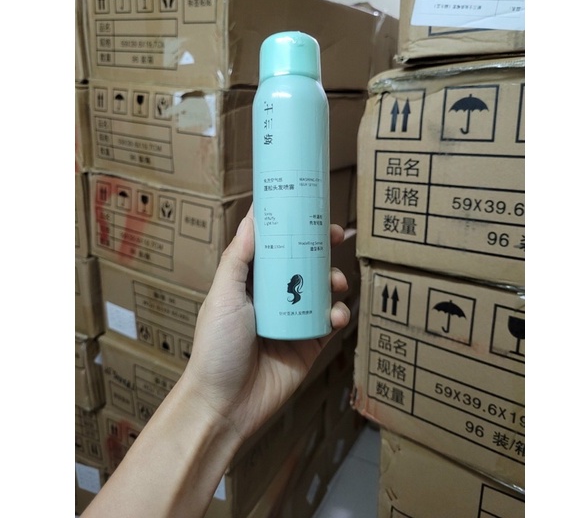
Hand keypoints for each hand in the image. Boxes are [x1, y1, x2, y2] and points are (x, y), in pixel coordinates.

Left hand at [183, 203, 350, 443]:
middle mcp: (273, 298)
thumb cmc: (216, 347)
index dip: (293, 228)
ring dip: (334, 280)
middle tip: (337, 236)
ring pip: (321, 291)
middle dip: (322, 250)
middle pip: (303, 265)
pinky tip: (337, 315)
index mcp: (251, 283)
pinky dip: (338, 315)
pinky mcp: (309, 345)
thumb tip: (253, 214)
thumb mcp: (223, 295)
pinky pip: (329, 324)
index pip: (275, 247)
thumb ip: (239, 257)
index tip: (311, 211)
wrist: (225, 404)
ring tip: (337, 282)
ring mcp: (293, 321)